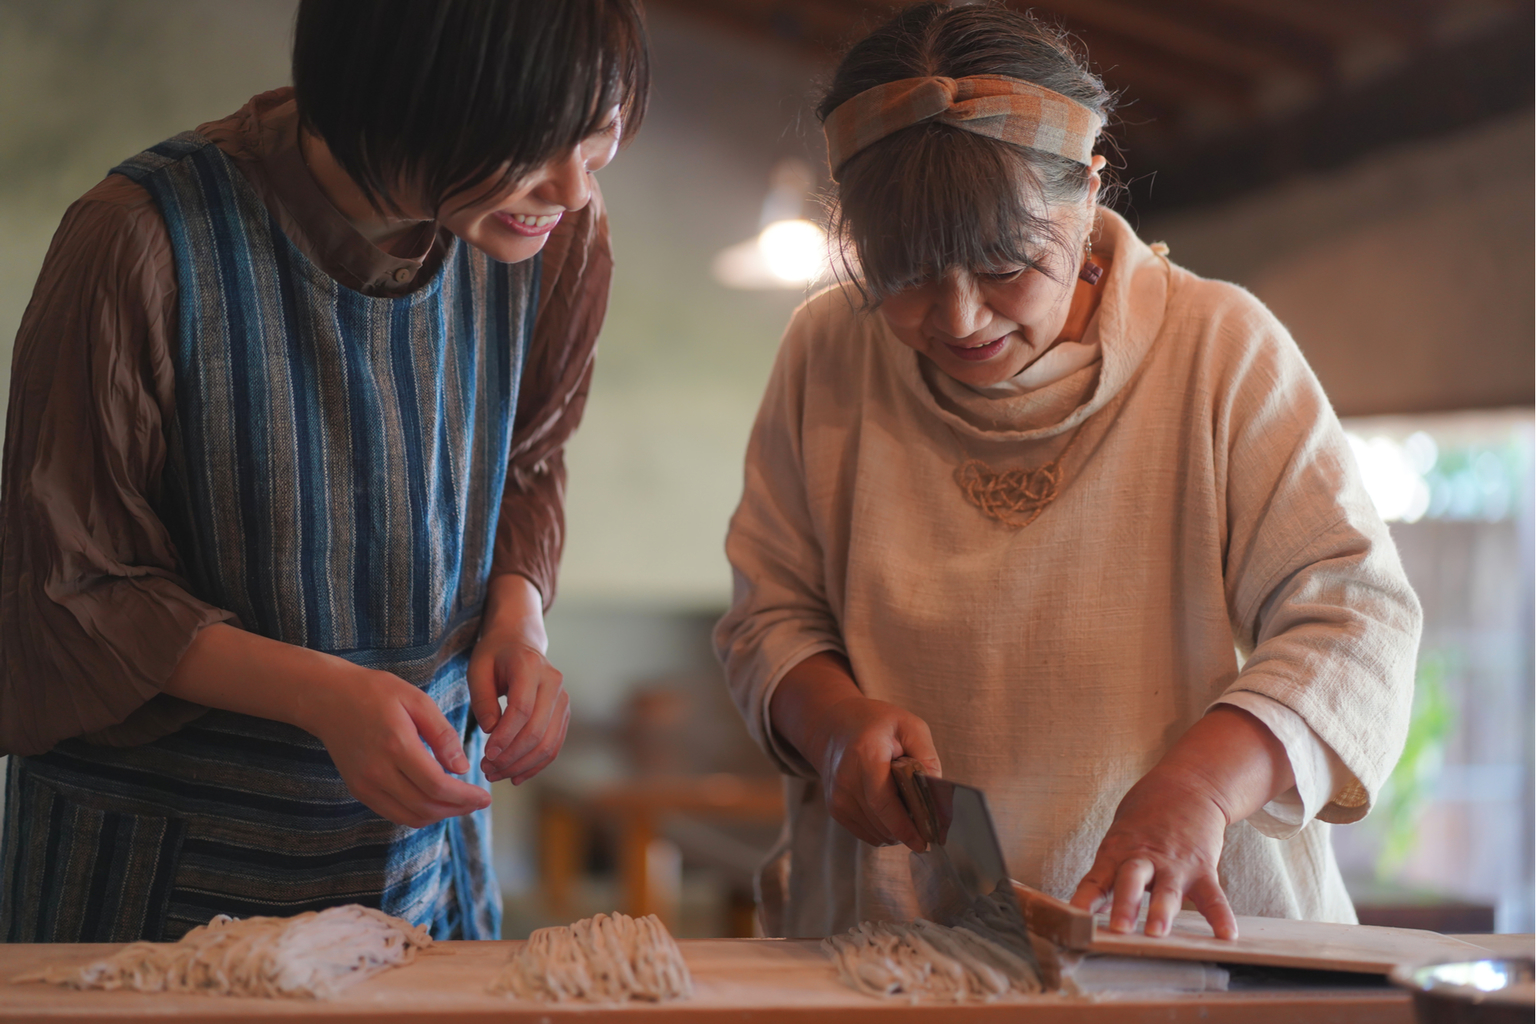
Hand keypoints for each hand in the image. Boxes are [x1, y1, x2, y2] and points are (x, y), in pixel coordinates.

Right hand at [161, 622, 490, 828]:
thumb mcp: (417, 700)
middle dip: (457, 809)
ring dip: (440, 815)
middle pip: (426, 806)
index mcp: (396, 745)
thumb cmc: (375, 693)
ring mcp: (365, 784)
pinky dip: (418, 814)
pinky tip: (435, 802)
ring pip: (410, 816)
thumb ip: (442, 734)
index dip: (465, 797)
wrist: (327, 698)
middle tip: (478, 801)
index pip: (437, 786)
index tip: (485, 797)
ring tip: (460, 804)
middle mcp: (378, 771)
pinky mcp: (358, 790)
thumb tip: (462, 768)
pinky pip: (394, 813)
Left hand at [466, 573, 569, 785]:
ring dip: (522, 765)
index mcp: (531, 667)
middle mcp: (554, 682)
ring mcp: (563, 699)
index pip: (522, 709)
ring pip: (548, 743)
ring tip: (496, 774)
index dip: (505, 736)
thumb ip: (482, 699)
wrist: (520, 642)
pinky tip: (516, 776)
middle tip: (486, 770)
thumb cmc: (494, 655)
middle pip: (538, 730)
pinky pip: (554, 745)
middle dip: (511, 756)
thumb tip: (492, 731)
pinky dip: (536, 765)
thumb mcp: (478, 669)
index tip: (485, 755)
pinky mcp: (563, 714)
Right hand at [770, 653, 939, 850]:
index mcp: (865, 755)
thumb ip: (927, 758)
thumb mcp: (909, 727)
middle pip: (881, 822)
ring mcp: (837, 797)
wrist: (834, 725)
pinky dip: (884, 830)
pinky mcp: (836, 809)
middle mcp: (846, 779)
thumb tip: (936, 794)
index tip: (924, 841)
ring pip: (875, 833)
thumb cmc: (876, 724)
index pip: (883, 802)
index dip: (904, 826)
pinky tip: (892, 813)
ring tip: (907, 809)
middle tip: (927, 823)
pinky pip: (866, 834)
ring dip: (896, 831)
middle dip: (908, 830)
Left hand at [1069, 766, 1236, 938]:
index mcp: (1117, 851)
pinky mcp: (1202, 868)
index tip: (1074, 919)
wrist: (1188, 785)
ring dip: (1161, 912)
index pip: (1095, 880)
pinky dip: (1220, 916)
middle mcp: (1144, 859)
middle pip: (1131, 882)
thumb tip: (1092, 907)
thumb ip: (1108, 874)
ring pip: (1166, 891)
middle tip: (1118, 929)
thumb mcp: (1119, 839)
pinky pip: (1213, 896)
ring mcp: (1175, 865)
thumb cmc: (1145, 816)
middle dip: (1124, 906)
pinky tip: (1226, 936)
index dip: (1084, 900)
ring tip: (1157, 933)